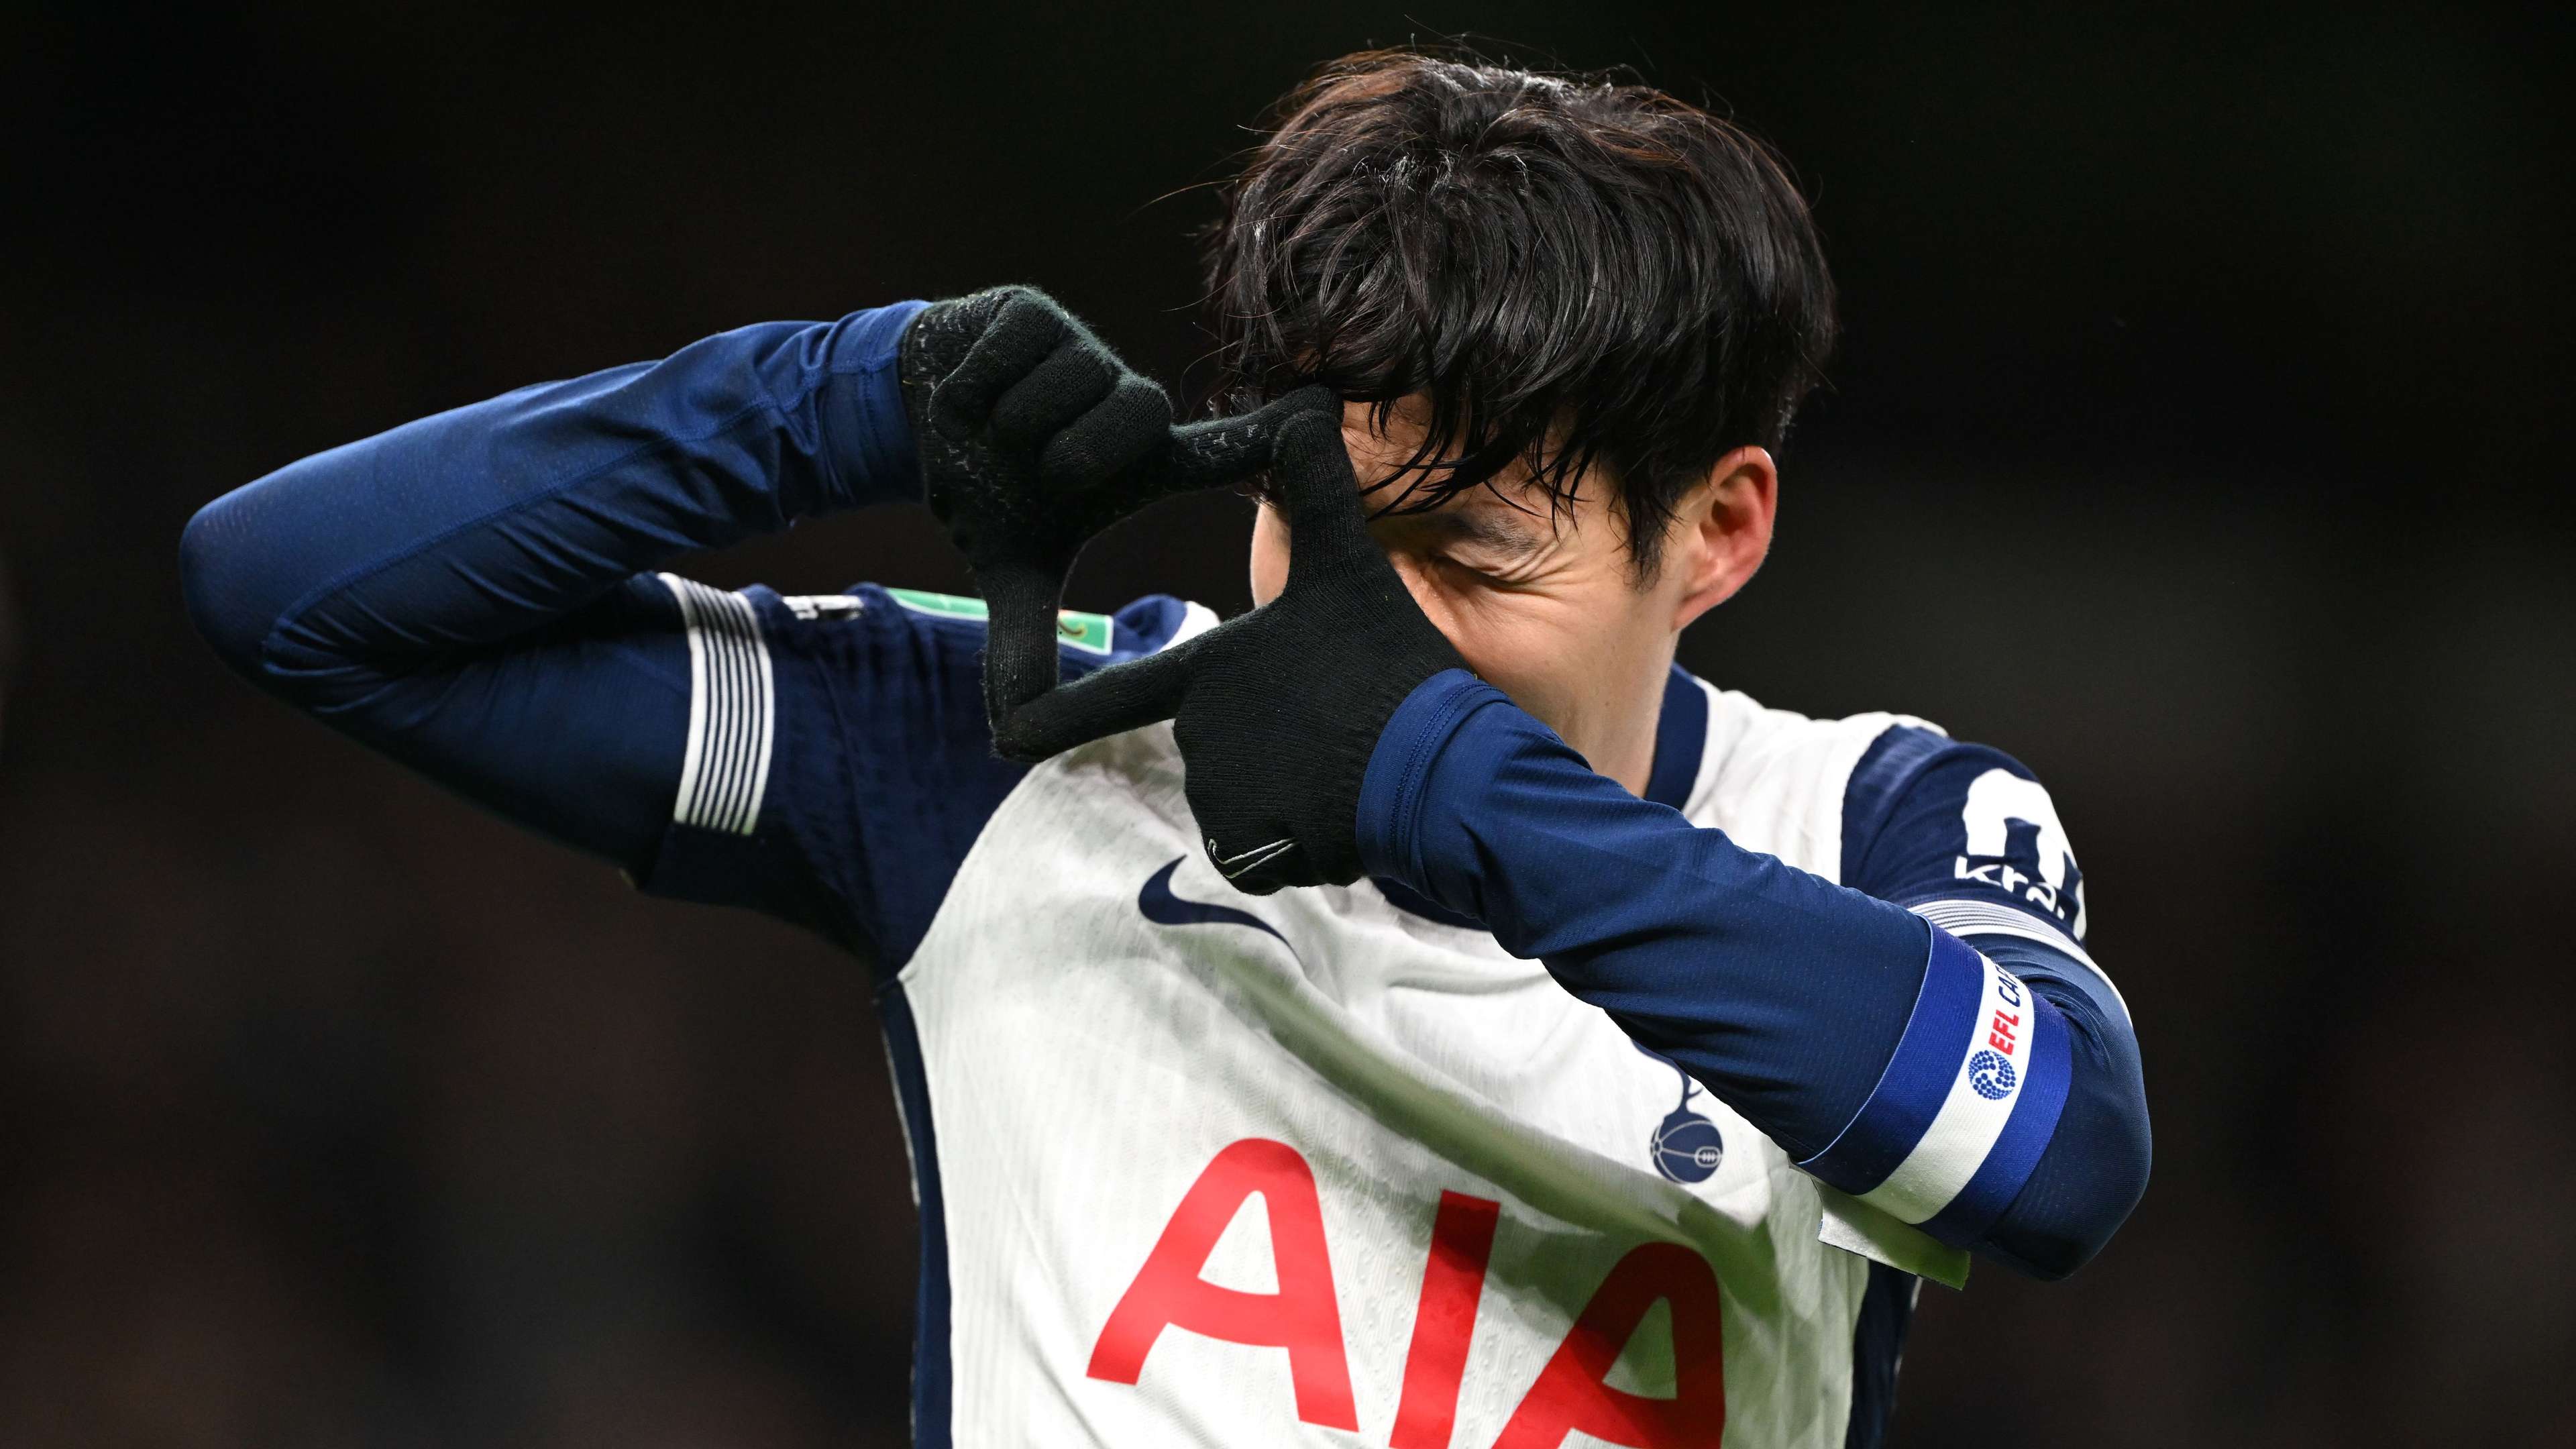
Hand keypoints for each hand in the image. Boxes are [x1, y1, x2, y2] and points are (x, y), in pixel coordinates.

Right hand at [899, 287, 1331, 732]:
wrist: (914, 414)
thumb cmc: (988, 486)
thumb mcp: (1008, 566)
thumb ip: (1021, 641)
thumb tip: (1009, 737)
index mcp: (1138, 461)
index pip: (1218, 451)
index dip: (1262, 442)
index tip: (1313, 421)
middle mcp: (1126, 402)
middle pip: (1133, 415)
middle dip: (1069, 453)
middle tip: (1036, 472)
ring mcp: (1085, 351)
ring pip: (1067, 382)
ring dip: (1011, 421)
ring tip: (994, 434)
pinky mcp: (1036, 311)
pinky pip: (1015, 349)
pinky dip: (975, 386)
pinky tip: (967, 398)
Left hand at [995, 410, 1467, 892]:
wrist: (1435, 770)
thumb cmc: (1388, 664)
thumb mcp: (1351, 567)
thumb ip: (1317, 490)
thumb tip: (1309, 402)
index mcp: (1209, 672)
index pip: (1120, 693)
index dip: (1055, 717)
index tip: (1005, 734)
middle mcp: (1197, 736)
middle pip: (1221, 745)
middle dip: (1273, 746)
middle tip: (1334, 731)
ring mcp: (1219, 796)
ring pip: (1241, 799)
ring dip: (1286, 795)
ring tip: (1343, 771)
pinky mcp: (1250, 849)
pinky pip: (1258, 850)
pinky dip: (1296, 843)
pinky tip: (1339, 817)